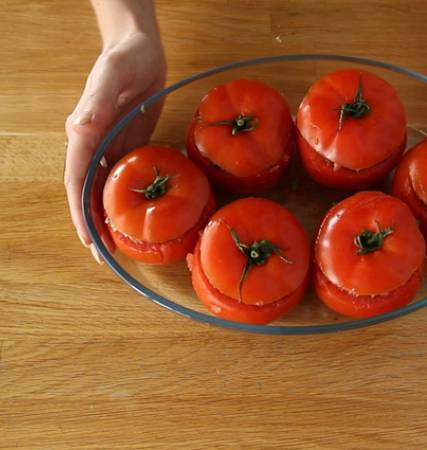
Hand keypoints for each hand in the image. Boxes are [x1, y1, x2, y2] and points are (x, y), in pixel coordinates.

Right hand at [64, 32, 165, 262]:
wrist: (142, 50)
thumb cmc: (126, 56)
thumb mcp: (112, 73)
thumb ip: (97, 99)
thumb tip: (79, 128)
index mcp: (85, 133)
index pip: (77, 180)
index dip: (81, 211)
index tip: (89, 239)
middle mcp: (94, 144)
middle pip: (88, 192)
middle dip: (93, 224)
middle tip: (105, 256)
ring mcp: (111, 146)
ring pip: (105, 189)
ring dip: (108, 216)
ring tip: (120, 245)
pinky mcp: (129, 144)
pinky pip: (125, 177)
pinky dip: (126, 199)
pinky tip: (136, 216)